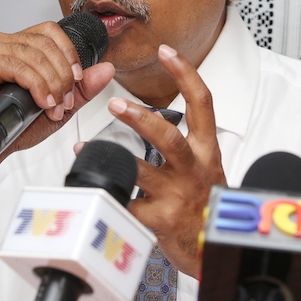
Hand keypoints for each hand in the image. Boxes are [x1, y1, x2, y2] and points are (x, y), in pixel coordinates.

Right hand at [0, 21, 113, 249]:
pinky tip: (41, 102)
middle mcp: (0, 40)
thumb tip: (107, 69)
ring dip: (51, 83)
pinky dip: (36, 85)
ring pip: (34, 55)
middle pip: (45, 43)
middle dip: (62, 75)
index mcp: (16, 42)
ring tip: (52, 106)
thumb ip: (82, 86)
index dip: (68, 54)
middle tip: (64, 101)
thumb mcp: (58, 102)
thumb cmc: (16, 126)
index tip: (76, 80)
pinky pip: (18, 66)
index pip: (50, 32)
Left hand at [104, 44, 225, 276]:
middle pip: (169, 137)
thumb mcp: (206, 168)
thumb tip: (153, 117)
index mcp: (206, 150)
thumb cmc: (206, 204)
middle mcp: (194, 169)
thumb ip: (186, 144)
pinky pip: (127, 204)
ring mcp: (177, 195)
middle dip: (141, 118)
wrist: (215, 249)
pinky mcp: (160, 220)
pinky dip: (108, 195)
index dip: (185, 74)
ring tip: (85, 147)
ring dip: (111, 156)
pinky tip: (91, 188)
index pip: (202, 104)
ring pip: (143, 170)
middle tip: (115, 103)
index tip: (166, 51)